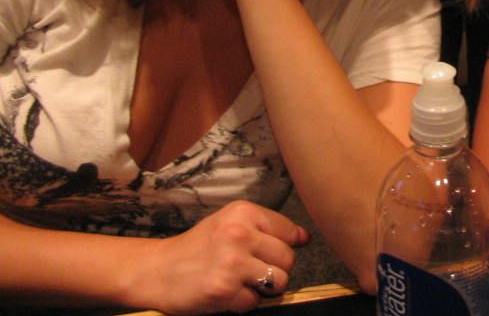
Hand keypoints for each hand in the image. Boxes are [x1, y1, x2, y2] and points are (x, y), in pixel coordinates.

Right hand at [131, 200, 308, 314]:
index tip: (267, 252)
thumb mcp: (230, 223)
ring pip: (279, 282)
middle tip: (251, 270)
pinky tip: (226, 292)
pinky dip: (243, 303)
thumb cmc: (198, 247)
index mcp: (244, 212)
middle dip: (275, 269)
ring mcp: (232, 263)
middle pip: (288, 259)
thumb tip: (305, 238)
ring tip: (242, 282)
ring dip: (264, 288)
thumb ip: (267, 227)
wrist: (157, 270)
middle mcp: (239, 234)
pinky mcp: (224, 290)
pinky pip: (255, 302)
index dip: (284, 247)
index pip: (290, 232)